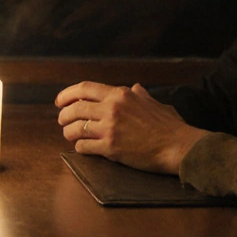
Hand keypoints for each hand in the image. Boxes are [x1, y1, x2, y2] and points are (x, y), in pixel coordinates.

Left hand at [55, 81, 207, 174]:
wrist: (178, 146)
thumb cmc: (168, 125)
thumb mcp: (153, 103)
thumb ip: (140, 94)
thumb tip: (135, 87)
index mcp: (120, 95)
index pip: (84, 88)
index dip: (67, 94)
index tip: (59, 101)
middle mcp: (112, 108)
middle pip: (75, 108)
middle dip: (64, 115)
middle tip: (62, 120)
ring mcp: (110, 129)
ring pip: (75, 129)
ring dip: (68, 133)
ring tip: (70, 136)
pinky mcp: (111, 148)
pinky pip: (84, 147)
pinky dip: (80, 148)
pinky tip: (83, 148)